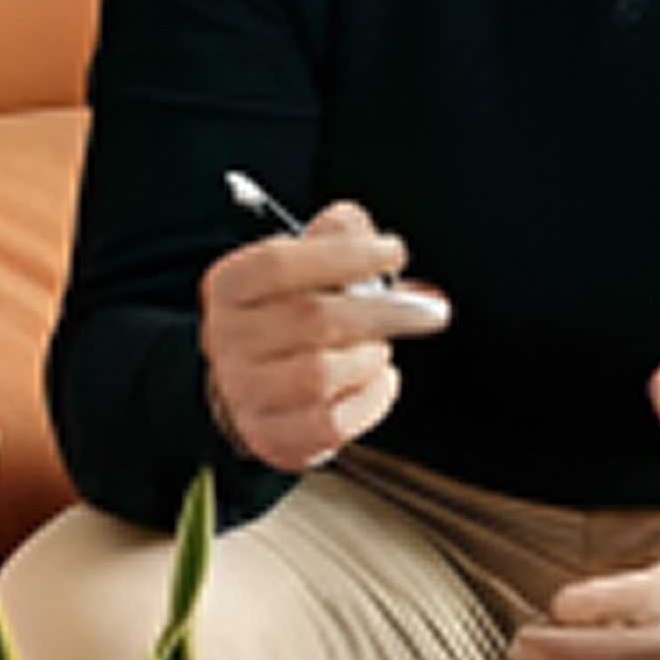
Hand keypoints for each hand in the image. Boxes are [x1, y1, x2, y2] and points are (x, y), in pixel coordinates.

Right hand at [198, 201, 448, 475]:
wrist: (253, 389)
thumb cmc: (290, 316)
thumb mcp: (302, 266)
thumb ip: (332, 236)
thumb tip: (354, 224)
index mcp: (230, 286)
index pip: (281, 263)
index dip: (345, 255)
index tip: (394, 251)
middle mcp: (228, 339)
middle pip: (313, 318)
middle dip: (384, 310)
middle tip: (431, 310)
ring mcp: (246, 392)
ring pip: (323, 372)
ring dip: (370, 356)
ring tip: (380, 347)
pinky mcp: (274, 435)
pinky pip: (334, 420)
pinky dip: (371, 397)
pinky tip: (377, 379)